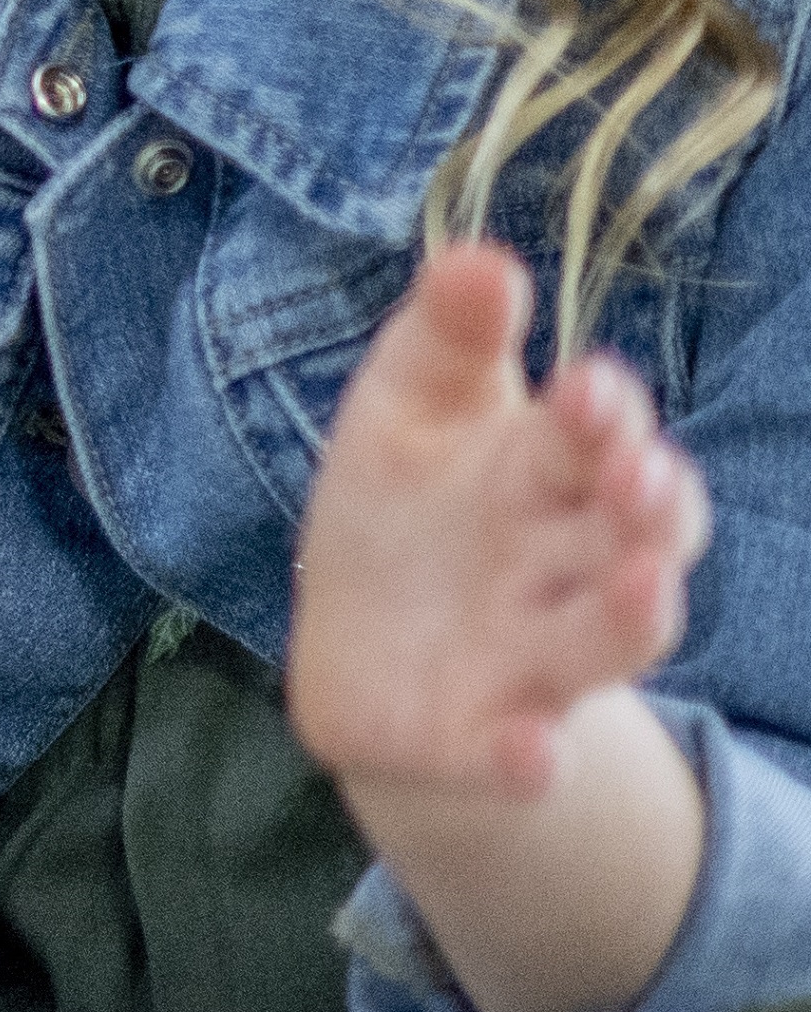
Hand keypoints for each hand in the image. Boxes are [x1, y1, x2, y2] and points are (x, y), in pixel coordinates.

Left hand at [292, 241, 707, 801]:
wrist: (363, 652)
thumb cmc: (404, 507)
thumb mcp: (408, 410)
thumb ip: (445, 341)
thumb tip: (478, 255)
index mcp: (543, 474)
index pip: (598, 438)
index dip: (604, 414)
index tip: (587, 384)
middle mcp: (564, 566)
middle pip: (631, 535)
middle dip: (648, 507)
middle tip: (640, 475)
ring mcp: (533, 657)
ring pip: (605, 639)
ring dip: (633, 617)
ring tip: (644, 588)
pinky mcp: (485, 739)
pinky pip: (519, 755)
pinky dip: (528, 755)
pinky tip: (530, 750)